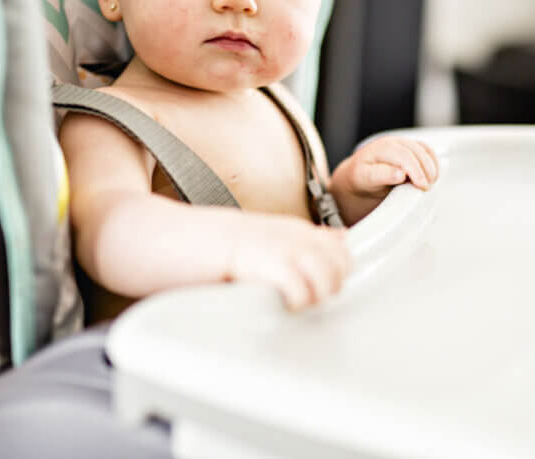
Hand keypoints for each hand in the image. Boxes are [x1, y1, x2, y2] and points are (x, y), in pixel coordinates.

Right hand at [227, 218, 351, 310]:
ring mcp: (288, 249)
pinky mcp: (274, 265)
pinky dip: (297, 302)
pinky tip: (283, 303)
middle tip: (307, 299)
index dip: (336, 275)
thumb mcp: (273, 234)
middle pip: (340, 269)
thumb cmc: (226, 245)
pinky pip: (303, 292)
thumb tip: (341, 238)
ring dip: (316, 298)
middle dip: (329, 289)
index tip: (318, 287)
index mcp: (299, 230)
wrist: (191, 238)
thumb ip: (306, 239)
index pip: (343, 253)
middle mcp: (299, 236)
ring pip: (328, 281)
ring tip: (296, 303)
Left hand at [340, 136, 438, 196]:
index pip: (401, 156)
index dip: (414, 170)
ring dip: (430, 168)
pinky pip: (428, 151)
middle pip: (415, 152)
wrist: (359, 174)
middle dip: (424, 171)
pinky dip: (433, 163)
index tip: (420, 185)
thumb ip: (381, 176)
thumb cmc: (362, 178)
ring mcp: (402, 143)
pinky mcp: (411, 147)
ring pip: (424, 150)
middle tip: (425, 188)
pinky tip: (432, 177)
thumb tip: (400, 174)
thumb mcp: (366, 179)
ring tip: (428, 184)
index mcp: (379, 149)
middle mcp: (392, 142)